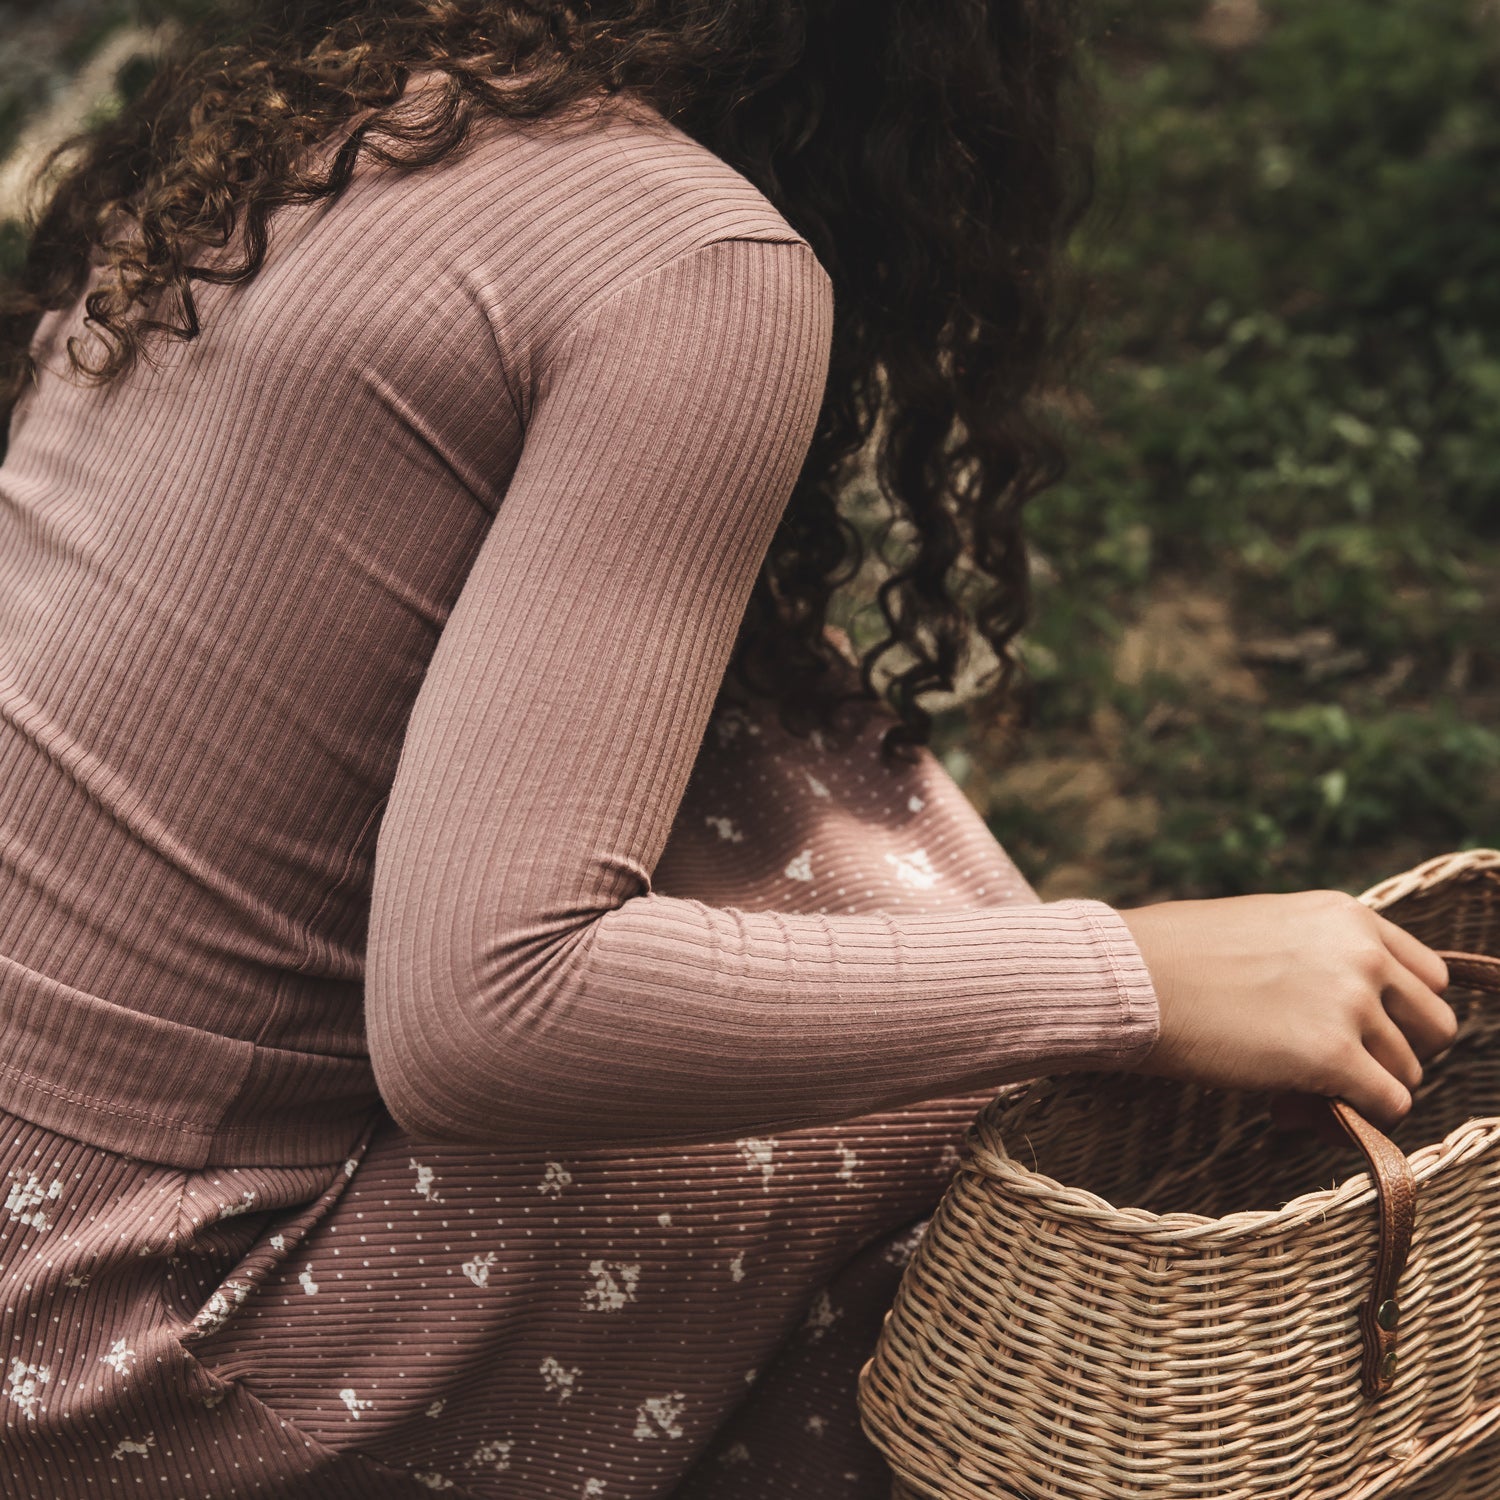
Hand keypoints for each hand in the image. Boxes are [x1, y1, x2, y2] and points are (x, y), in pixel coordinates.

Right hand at [1117, 890, 1455, 1127]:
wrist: (1130, 977)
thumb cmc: (1173, 955)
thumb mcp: (1263, 929)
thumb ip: (1316, 957)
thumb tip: (1343, 1024)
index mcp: (1346, 915)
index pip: (1427, 975)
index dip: (1399, 1014)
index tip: (1361, 1034)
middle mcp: (1362, 953)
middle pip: (1434, 1027)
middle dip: (1394, 1055)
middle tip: (1337, 1073)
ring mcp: (1351, 1004)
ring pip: (1408, 1073)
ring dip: (1360, 1091)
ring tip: (1294, 1096)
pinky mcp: (1332, 1056)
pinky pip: (1386, 1105)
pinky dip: (1351, 1120)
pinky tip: (1293, 1111)